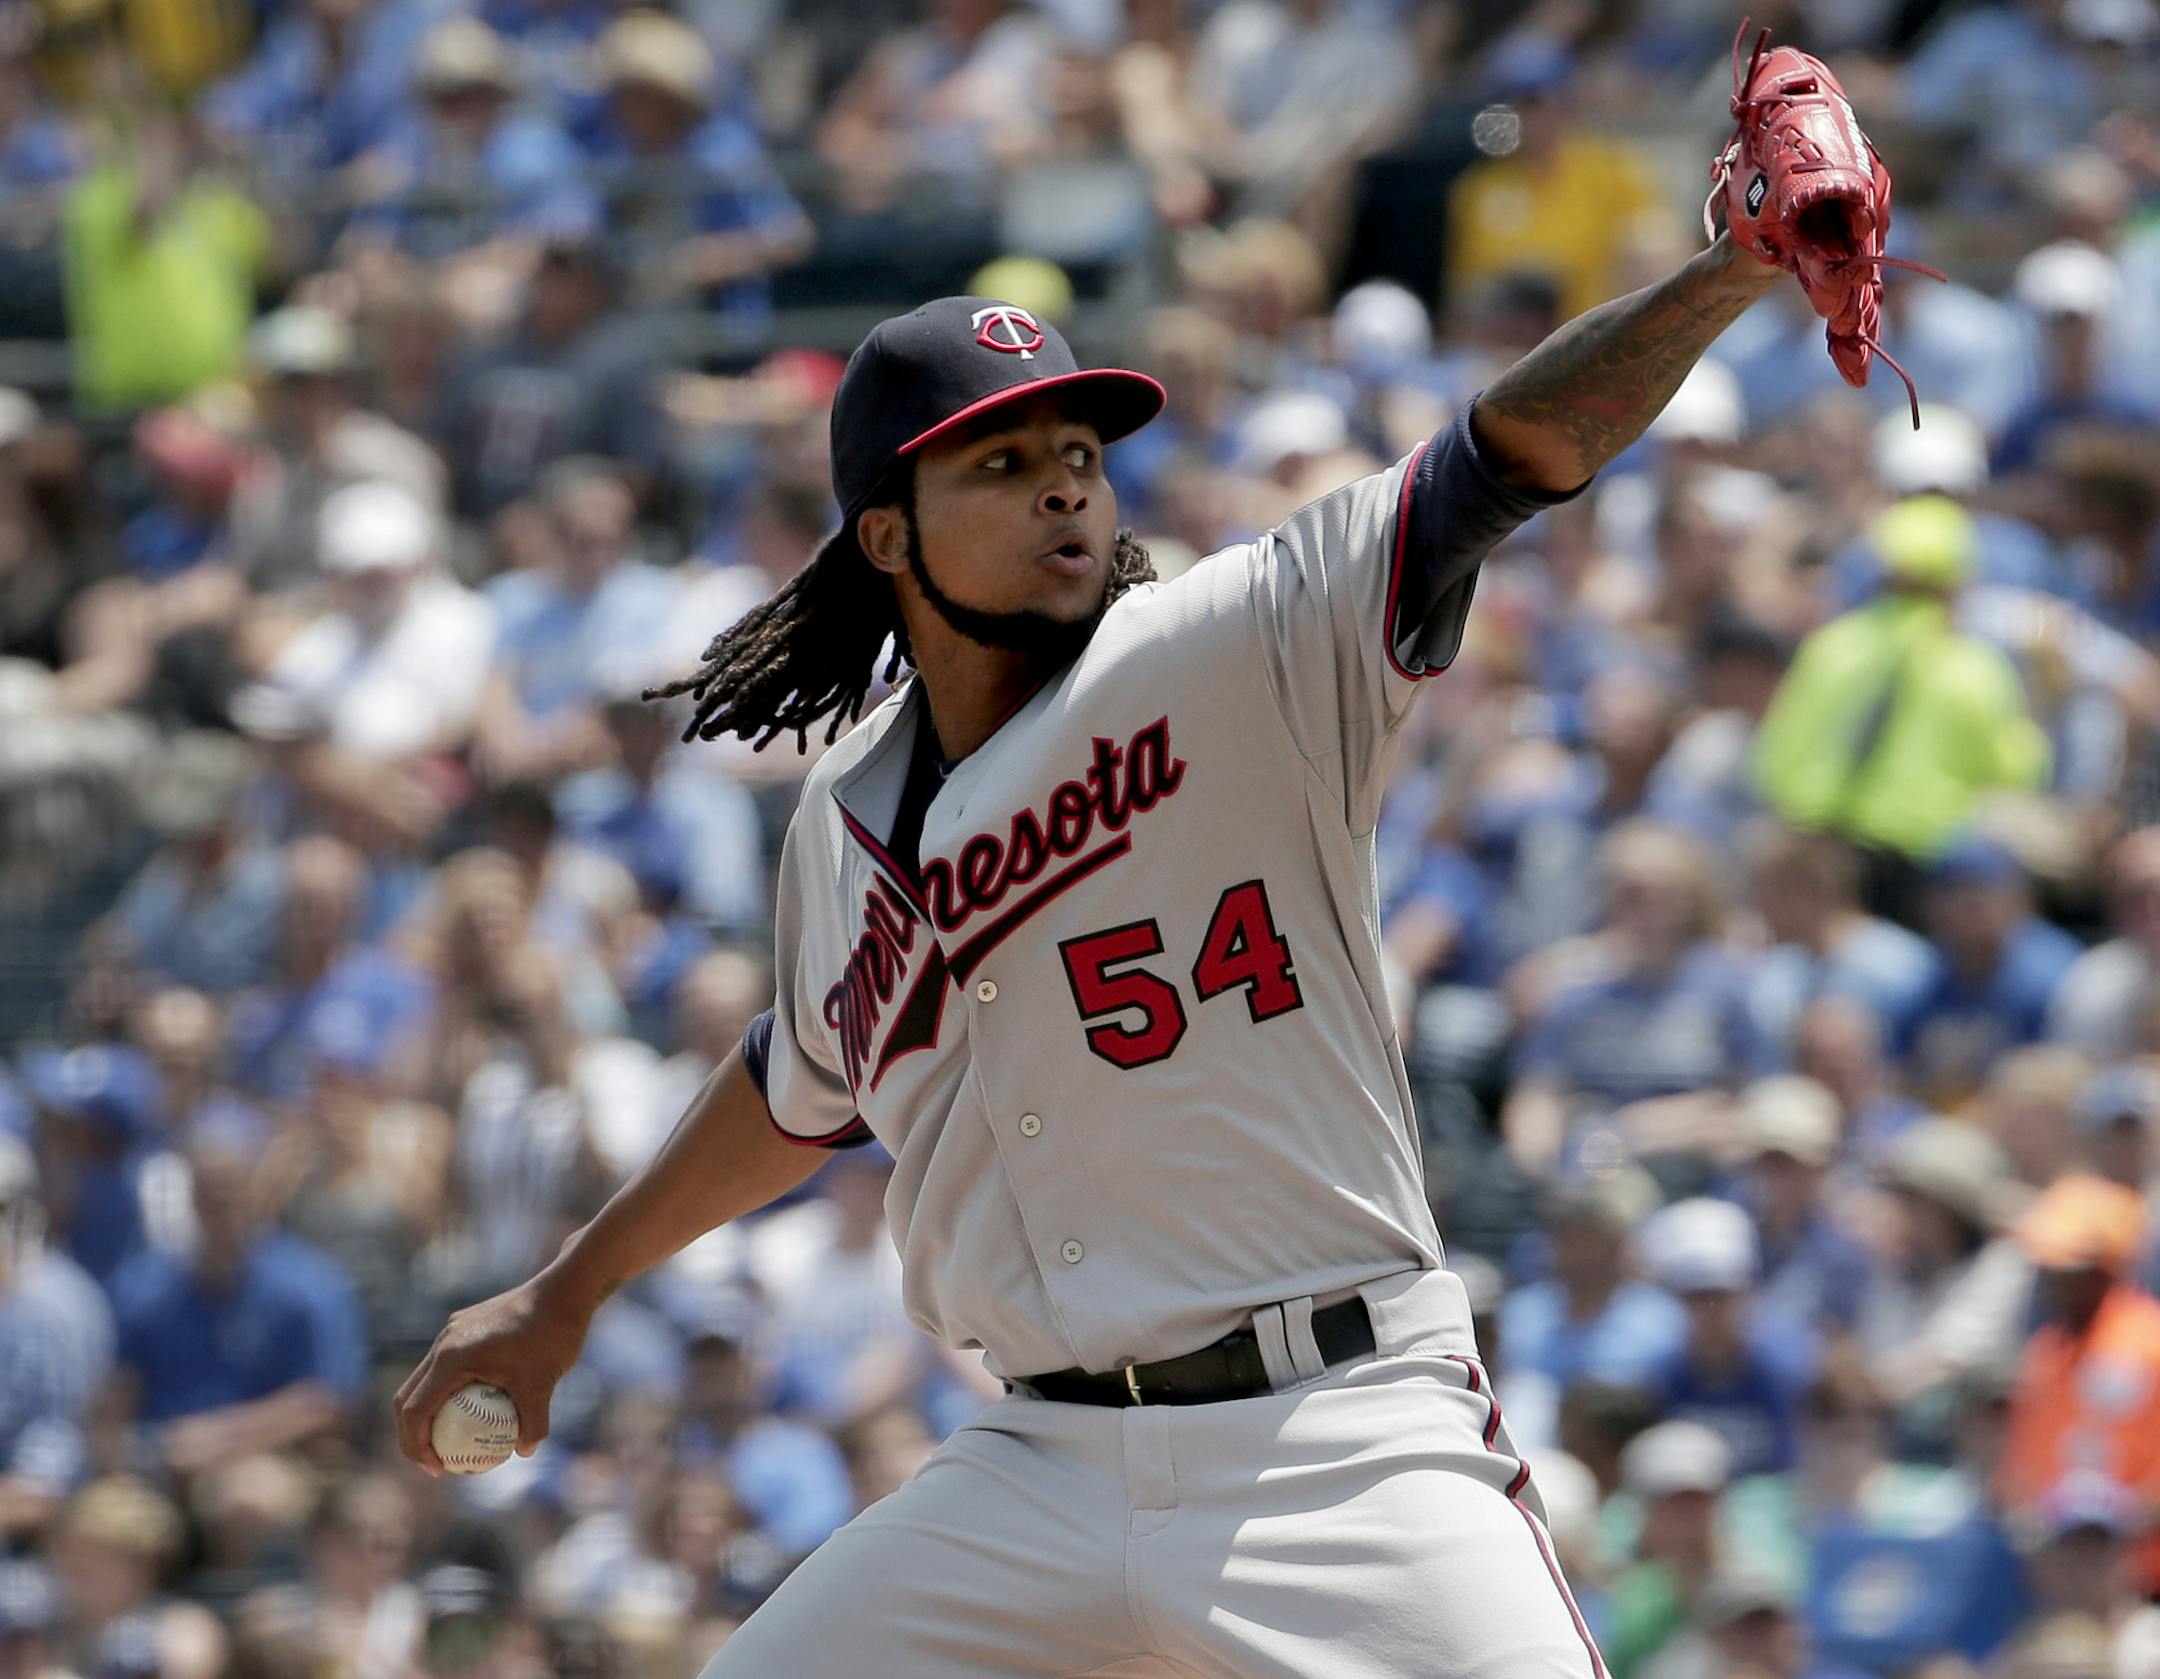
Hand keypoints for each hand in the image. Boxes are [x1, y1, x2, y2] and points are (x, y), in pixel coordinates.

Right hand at [393, 1271, 595, 1474]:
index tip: (438, 1469)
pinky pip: (446, 1365)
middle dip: (412, 1435)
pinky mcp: (464, 1326)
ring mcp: (452, 1332)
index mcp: (451, 1358)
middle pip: (408, 1396)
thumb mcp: (543, 1384)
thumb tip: (525, 1453)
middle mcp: (443, 1343)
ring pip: (425, 1380)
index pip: (414, 1410)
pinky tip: (477, 1408)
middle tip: (436, 1463)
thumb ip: (532, 1423)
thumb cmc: (553, 1335)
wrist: (564, 1289)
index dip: (417, 1446)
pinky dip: (448, 1391)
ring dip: (428, 1412)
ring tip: (452, 1442)